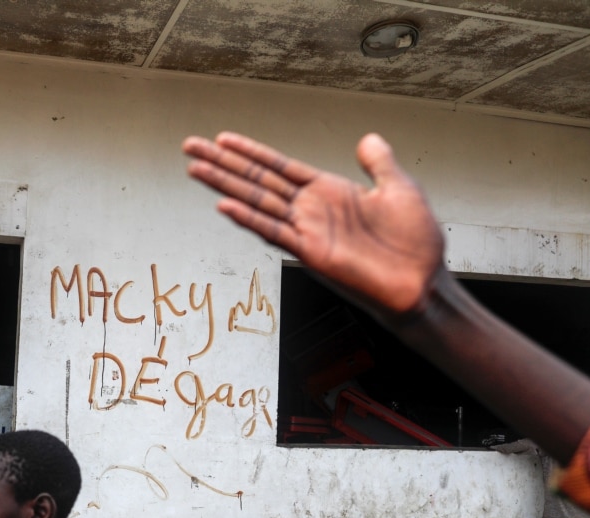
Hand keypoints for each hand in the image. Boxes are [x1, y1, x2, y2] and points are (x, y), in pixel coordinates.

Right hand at [183, 132, 445, 322]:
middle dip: (223, 162)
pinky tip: (224, 205)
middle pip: (257, 180)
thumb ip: (379, 164)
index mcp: (329, 191)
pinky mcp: (310, 253)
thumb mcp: (399, 189)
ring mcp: (307, 231)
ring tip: (196, 169)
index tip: (222, 139)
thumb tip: (367, 139)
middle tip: (191, 146)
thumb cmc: (414, 243)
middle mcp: (310, 210)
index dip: (251, 152)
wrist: (422, 283)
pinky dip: (248, 219)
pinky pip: (273, 232)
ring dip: (224, 184)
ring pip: (256, 201)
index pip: (279, 166)